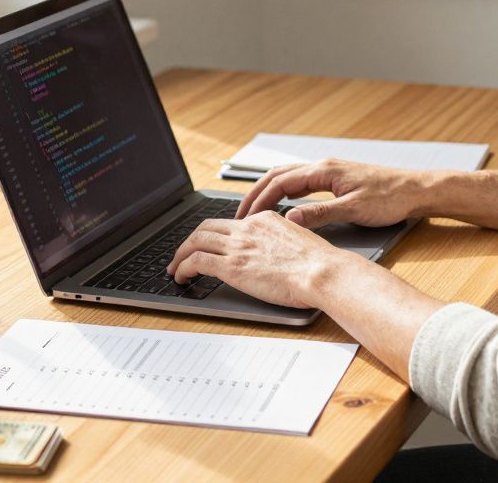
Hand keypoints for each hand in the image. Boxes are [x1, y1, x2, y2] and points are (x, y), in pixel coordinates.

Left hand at [165, 211, 350, 307]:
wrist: (321, 272)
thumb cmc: (319, 264)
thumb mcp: (299, 241)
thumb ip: (281, 241)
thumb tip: (276, 253)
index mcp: (264, 220)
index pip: (230, 223)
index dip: (214, 234)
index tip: (209, 244)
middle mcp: (247, 228)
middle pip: (206, 227)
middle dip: (190, 240)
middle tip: (183, 254)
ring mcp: (238, 246)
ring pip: (195, 241)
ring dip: (180, 255)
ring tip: (175, 268)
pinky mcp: (231, 266)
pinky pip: (196, 261)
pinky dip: (183, 268)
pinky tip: (181, 277)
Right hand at [235, 159, 429, 228]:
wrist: (415, 190)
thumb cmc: (390, 198)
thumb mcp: (354, 210)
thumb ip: (320, 214)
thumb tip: (290, 219)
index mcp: (324, 171)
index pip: (280, 182)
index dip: (259, 200)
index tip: (245, 217)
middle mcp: (323, 167)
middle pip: (278, 176)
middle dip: (256, 194)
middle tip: (240, 215)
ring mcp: (329, 171)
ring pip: (288, 177)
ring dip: (268, 192)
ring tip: (254, 211)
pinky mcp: (336, 179)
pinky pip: (301, 182)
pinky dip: (284, 192)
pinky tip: (282, 206)